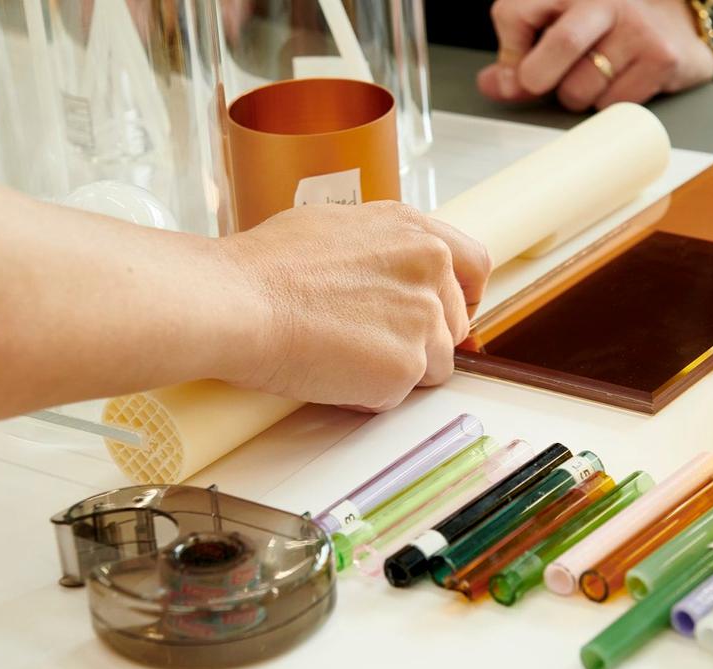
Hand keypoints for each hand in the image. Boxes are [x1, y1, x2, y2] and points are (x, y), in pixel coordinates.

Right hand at [219, 202, 491, 410]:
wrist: (238, 301)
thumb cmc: (264, 268)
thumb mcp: (333, 229)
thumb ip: (378, 250)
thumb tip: (381, 271)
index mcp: (413, 230)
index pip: (474, 266)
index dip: (461, 298)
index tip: (445, 315)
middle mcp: (430, 267)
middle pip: (453, 325)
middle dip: (419, 341)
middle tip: (367, 344)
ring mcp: (423, 317)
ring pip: (433, 366)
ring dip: (396, 371)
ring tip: (341, 355)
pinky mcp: (407, 364)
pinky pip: (399, 395)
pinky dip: (369, 395)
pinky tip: (332, 372)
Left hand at [477, 0, 712, 111]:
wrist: (678, 21)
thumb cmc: (608, 25)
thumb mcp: (559, 24)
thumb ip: (521, 51)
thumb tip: (494, 84)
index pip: (515, 12)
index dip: (507, 52)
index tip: (513, 70)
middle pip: (559, 44)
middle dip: (537, 78)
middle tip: (540, 84)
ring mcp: (637, 27)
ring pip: (581, 88)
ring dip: (574, 97)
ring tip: (590, 77)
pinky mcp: (661, 58)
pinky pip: (612, 104)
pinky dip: (605, 105)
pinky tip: (618, 82)